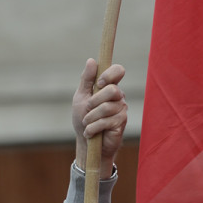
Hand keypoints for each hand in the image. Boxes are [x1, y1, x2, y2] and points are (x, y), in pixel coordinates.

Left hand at [72, 59, 126, 173]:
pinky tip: (90, 132)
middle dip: (94, 101)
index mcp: (109, 87)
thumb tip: (92, 60)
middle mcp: (118, 96)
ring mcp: (121, 109)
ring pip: (107, 107)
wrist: (86, 142)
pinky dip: (93, 127)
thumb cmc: (83, 118)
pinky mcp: (121, 123)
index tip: (98, 83)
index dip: (109, 74)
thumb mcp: (81, 97)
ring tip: (87, 123)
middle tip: (87, 110)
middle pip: (112, 90)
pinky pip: (106, 121)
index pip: (118, 71)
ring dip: (91, 117)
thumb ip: (86, 80)